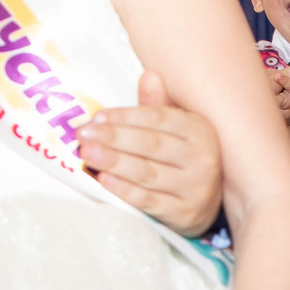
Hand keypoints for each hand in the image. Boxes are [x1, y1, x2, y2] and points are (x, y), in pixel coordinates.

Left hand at [80, 71, 223, 237]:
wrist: (206, 204)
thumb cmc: (181, 159)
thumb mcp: (174, 130)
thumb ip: (157, 106)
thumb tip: (149, 75)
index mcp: (199, 130)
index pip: (159, 119)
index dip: (126, 116)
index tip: (98, 117)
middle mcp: (203, 158)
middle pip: (152, 145)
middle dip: (115, 138)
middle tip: (83, 135)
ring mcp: (195, 188)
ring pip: (148, 173)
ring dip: (114, 162)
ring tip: (87, 153)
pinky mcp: (184, 214)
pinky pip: (149, 201)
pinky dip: (125, 190)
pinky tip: (104, 180)